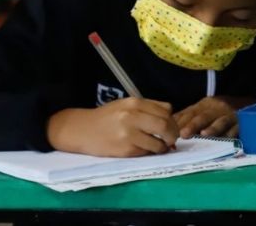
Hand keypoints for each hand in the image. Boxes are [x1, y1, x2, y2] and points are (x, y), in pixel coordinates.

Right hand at [47, 97, 178, 156]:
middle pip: (165, 124)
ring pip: (158, 142)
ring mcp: (128, 134)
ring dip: (163, 146)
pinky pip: (146, 152)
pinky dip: (151, 152)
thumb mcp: (126, 105)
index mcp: (134, 103)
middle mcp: (132, 116)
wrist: (82, 130)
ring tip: (160, 146)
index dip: (173, 120)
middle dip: (173, 134)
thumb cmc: (107, 117)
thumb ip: (148, 108)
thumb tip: (171, 116)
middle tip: (172, 139)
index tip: (172, 127)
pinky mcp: (125, 150)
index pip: (165, 110)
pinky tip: (147, 150)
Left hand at [175, 96, 253, 138]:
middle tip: (183, 134)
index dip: (182, 122)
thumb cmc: (218, 111)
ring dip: (213, 128)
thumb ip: (186, 117)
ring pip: (221, 121)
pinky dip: (231, 134)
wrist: (246, 104)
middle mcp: (217, 108)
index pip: (191, 113)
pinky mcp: (242, 123)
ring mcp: (230, 115)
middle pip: (204, 116)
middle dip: (194, 125)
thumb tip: (167, 127)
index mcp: (204, 105)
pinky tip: (226, 140)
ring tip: (204, 134)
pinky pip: (236, 129)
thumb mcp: (202, 110)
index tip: (171, 131)